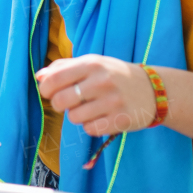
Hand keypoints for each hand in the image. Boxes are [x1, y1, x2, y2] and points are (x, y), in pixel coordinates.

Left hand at [35, 55, 157, 136]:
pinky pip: (90, 129)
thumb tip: (39, 77)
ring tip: (89, 108)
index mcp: (92, 64)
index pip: (55, 79)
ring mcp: (113, 102)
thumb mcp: (92, 63)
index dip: (46, 89)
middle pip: (61, 101)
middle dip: (60, 105)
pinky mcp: (122, 120)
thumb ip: (64, 67)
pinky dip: (91, 126)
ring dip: (77, 116)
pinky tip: (101, 117)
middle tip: (69, 102)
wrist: (153, 89)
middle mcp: (102, 81)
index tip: (49, 92)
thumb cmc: (114, 75)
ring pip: (75, 118)